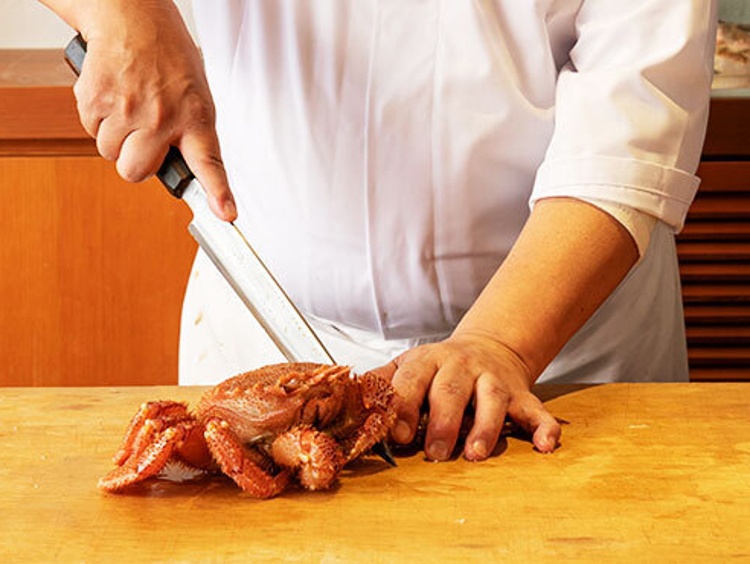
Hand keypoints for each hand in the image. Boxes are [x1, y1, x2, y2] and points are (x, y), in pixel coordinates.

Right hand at [71, 2, 235, 220]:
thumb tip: (180, 168)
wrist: (133, 17)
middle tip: (142, 136)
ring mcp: (128, 110)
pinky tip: (113, 95)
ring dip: (115, 137)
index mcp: (196, 117)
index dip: (217, 193)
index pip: (210, 163)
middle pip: (135, 173)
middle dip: (134, 161)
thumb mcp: (196, 95)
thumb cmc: (167, 56)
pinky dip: (97, 118)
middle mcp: (163, 118)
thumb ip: (190, 134)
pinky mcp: (96, 99)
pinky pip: (90, 130)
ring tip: (129, 105)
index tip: (226, 214)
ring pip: (109, 153)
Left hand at [373, 332, 560, 460]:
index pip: (412, 380)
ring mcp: (493, 380)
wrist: (488, 347)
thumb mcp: (407, 367)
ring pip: (491, 400)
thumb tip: (349, 399)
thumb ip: (381, 383)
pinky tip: (546, 446)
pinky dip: (544, 426)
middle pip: (451, 390)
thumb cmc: (439, 368)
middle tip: (436, 453)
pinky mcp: (521, 394)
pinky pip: (536, 409)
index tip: (398, 434)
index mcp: (427, 361)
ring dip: (485, 427)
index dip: (404, 406)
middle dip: (443, 422)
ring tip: (476, 454)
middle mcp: (461, 367)